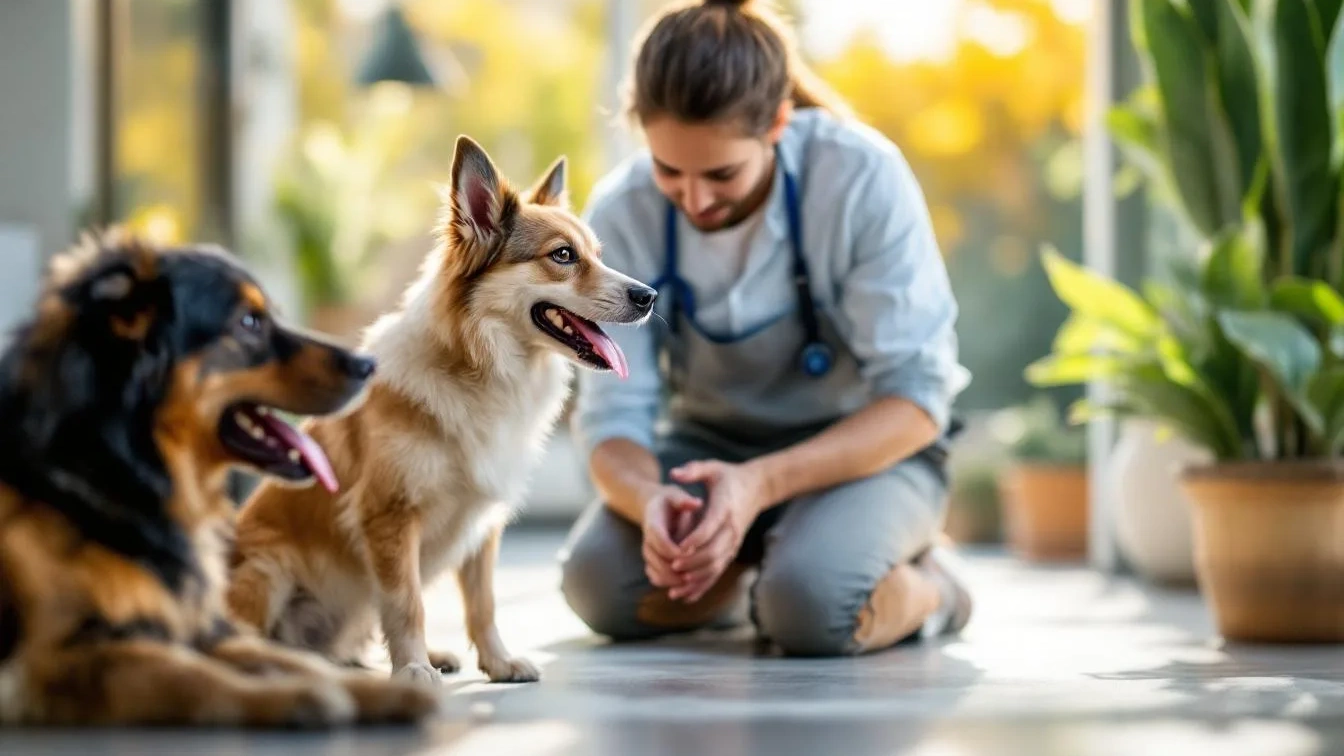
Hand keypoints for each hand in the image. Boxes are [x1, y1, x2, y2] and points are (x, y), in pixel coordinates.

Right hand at [640, 485, 703, 589]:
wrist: (656, 509)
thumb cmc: (671, 502)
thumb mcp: (676, 496)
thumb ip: (684, 501)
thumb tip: (697, 503)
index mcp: (652, 523)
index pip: (660, 540)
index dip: (674, 549)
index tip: (691, 553)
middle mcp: (647, 540)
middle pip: (656, 560)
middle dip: (674, 569)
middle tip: (693, 574)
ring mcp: (648, 552)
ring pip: (655, 571)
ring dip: (671, 580)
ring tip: (690, 584)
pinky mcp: (652, 561)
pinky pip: (655, 576)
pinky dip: (667, 583)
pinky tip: (683, 587)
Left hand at [665, 460, 765, 602]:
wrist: (756, 488)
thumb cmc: (728, 477)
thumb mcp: (712, 468)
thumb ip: (693, 470)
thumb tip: (674, 473)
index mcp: (724, 509)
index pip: (709, 528)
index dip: (693, 540)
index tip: (677, 549)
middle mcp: (731, 529)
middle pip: (713, 552)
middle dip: (692, 562)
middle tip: (672, 566)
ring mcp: (733, 542)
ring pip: (716, 566)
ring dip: (697, 578)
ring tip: (675, 587)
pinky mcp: (732, 550)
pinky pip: (718, 571)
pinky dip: (703, 585)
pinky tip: (686, 597)